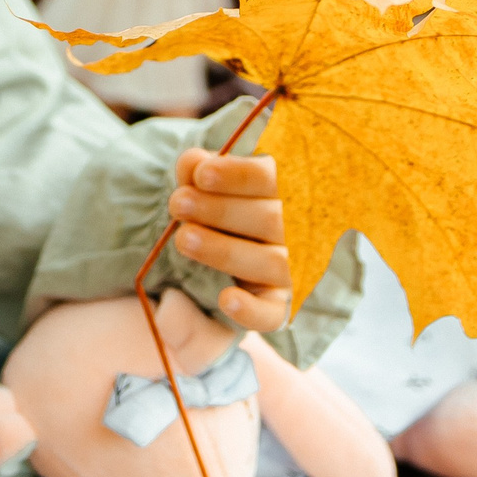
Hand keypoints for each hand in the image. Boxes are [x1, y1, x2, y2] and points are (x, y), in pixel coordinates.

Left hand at [168, 145, 291, 330]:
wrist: (230, 252)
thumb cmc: (224, 206)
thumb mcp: (213, 183)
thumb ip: (201, 170)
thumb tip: (192, 163)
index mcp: (289, 191)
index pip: (275, 179)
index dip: (240, 175)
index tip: (202, 175)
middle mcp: (300, 231)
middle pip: (272, 220)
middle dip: (220, 211)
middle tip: (177, 204)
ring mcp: (292, 270)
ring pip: (271, 263)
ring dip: (225, 251)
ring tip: (183, 238)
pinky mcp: (278, 306)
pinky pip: (273, 314)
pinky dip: (252, 311)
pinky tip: (225, 299)